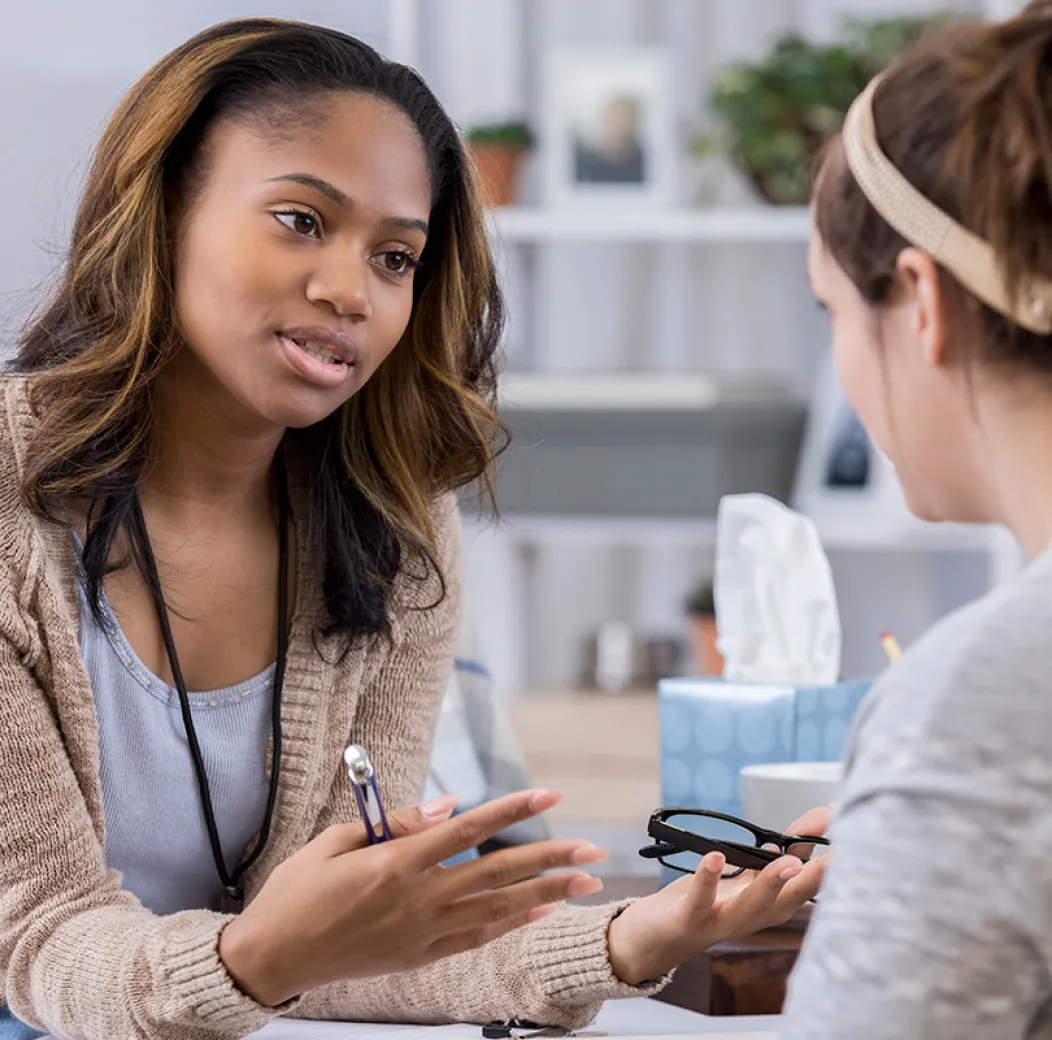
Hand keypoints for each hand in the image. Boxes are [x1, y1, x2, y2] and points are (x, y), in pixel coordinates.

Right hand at [219, 789, 605, 1005]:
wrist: (273, 958)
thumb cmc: (299, 891)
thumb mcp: (336, 841)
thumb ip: (397, 823)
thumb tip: (447, 806)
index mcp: (396, 864)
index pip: (468, 830)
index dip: (511, 809)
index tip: (548, 794)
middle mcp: (418, 900)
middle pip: (497, 874)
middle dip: (549, 859)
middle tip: (593, 850)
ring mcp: (422, 933)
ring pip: (497, 910)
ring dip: (544, 895)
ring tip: (583, 883)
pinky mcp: (418, 957)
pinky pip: (476, 938)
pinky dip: (510, 924)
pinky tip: (538, 913)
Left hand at [607, 806, 829, 984]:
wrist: (656, 938)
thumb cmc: (706, 904)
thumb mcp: (748, 876)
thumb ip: (780, 851)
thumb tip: (819, 820)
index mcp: (769, 904)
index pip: (805, 885)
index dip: (827, 865)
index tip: (850, 840)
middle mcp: (752, 917)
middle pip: (788, 901)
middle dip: (813, 880)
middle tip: (837, 857)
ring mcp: (722, 920)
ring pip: (752, 906)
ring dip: (771, 884)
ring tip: (789, 863)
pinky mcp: (690, 919)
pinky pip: (700, 901)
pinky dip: (708, 879)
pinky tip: (716, 857)